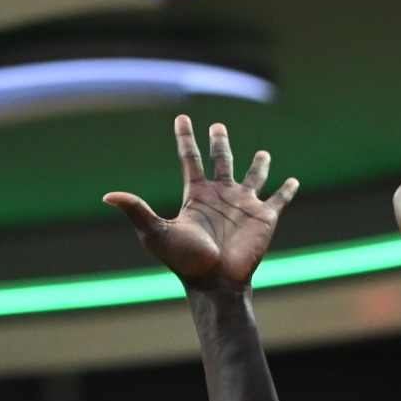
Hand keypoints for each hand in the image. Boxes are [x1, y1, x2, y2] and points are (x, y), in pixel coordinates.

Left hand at [104, 116, 298, 290]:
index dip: (185, 138)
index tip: (182, 118)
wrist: (216, 282)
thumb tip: (107, 196)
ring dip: (259, 164)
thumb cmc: (185, 261)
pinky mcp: (265, 217)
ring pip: (253, 176)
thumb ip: (137, 210)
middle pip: (220, 161)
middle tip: (217, 126)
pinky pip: (279, 199)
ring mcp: (244, 205)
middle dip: (219, 142)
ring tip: (263, 153)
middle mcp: (220, 196)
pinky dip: (287, 190)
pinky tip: (292, 181)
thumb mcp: (156, 233)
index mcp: (196, 195)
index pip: (189, 159)